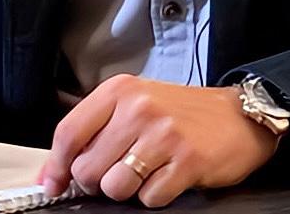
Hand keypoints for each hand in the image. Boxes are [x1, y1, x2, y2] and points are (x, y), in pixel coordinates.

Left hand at [40, 75, 277, 207]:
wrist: (236, 115)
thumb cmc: (181, 112)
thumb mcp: (135, 104)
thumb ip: (96, 131)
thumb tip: (54, 172)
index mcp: (120, 90)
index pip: (69, 132)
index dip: (56, 166)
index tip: (53, 184)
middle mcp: (138, 107)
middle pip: (88, 168)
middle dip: (98, 182)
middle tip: (120, 171)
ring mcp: (162, 134)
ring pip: (114, 187)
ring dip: (127, 191)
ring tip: (146, 172)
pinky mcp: (186, 160)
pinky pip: (149, 199)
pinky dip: (156, 196)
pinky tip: (169, 176)